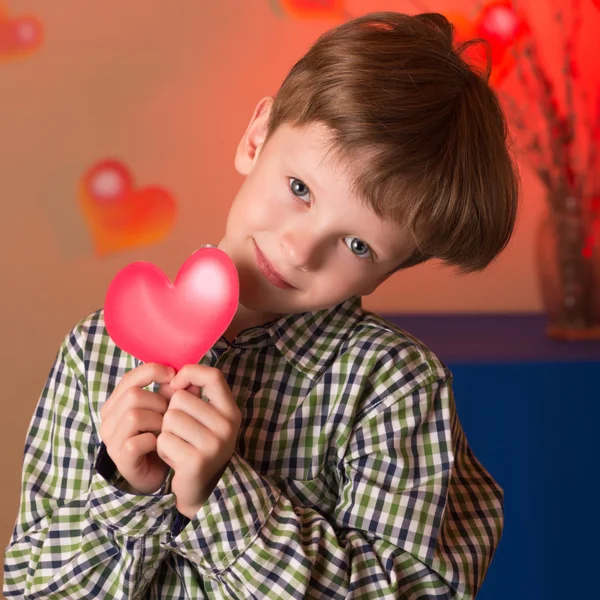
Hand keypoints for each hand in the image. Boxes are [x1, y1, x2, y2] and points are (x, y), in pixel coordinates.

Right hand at [99, 362, 177, 494]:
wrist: (157, 473)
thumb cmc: (160, 437)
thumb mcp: (166, 410)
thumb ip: (174, 392)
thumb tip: (188, 375)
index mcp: (116, 404)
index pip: (129, 378)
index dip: (152, 372)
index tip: (173, 375)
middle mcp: (109, 420)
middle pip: (133, 396)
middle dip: (158, 402)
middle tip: (170, 414)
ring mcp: (112, 440)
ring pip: (134, 416)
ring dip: (157, 421)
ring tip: (166, 429)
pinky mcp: (121, 458)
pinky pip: (137, 441)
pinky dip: (154, 440)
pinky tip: (160, 444)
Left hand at [156, 364, 241, 518]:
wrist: (203, 489)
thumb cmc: (199, 446)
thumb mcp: (204, 419)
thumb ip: (191, 395)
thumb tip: (171, 378)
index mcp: (230, 411)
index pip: (213, 376)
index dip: (190, 373)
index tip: (178, 383)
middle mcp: (226, 426)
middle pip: (180, 399)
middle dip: (171, 413)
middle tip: (181, 432)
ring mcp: (213, 444)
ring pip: (169, 418)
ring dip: (165, 432)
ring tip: (178, 444)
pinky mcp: (195, 461)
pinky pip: (163, 440)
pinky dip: (162, 448)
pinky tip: (174, 457)